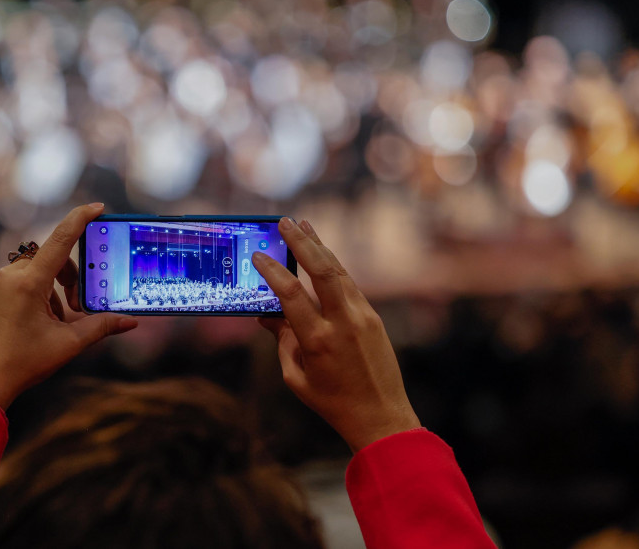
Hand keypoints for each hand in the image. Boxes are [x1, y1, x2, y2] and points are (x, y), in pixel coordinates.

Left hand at [0, 203, 137, 408]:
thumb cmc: (25, 363)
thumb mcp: (69, 343)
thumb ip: (101, 326)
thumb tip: (131, 321)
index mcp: (28, 283)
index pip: (60, 240)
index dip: (80, 219)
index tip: (97, 207)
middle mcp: (7, 276)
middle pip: (50, 259)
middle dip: (69, 278)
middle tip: (76, 307)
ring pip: (32, 271)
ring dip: (49, 289)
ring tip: (51, 321)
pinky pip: (14, 281)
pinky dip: (30, 294)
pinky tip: (31, 320)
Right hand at [252, 217, 420, 451]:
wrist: (381, 416)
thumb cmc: (332, 402)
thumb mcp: (296, 376)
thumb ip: (282, 341)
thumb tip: (267, 315)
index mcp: (318, 340)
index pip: (290, 294)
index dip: (272, 272)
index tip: (257, 256)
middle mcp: (343, 322)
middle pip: (322, 270)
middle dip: (302, 242)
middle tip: (284, 222)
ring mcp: (362, 317)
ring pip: (339, 272)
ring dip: (320, 247)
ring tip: (303, 226)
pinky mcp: (373, 317)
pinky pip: (349, 285)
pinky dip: (333, 267)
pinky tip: (321, 256)